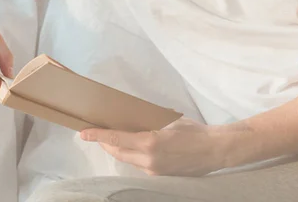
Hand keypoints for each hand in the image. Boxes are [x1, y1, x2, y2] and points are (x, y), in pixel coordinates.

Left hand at [80, 118, 231, 176]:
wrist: (214, 151)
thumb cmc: (195, 131)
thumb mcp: (170, 122)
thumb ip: (150, 124)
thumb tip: (135, 121)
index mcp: (150, 142)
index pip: (116, 140)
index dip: (98, 136)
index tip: (83, 133)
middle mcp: (148, 160)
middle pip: (117, 152)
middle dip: (105, 144)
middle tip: (95, 133)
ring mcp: (153, 171)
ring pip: (127, 160)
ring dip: (118, 150)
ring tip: (113, 139)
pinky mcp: (159, 177)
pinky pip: (139, 165)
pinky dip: (132, 156)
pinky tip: (134, 148)